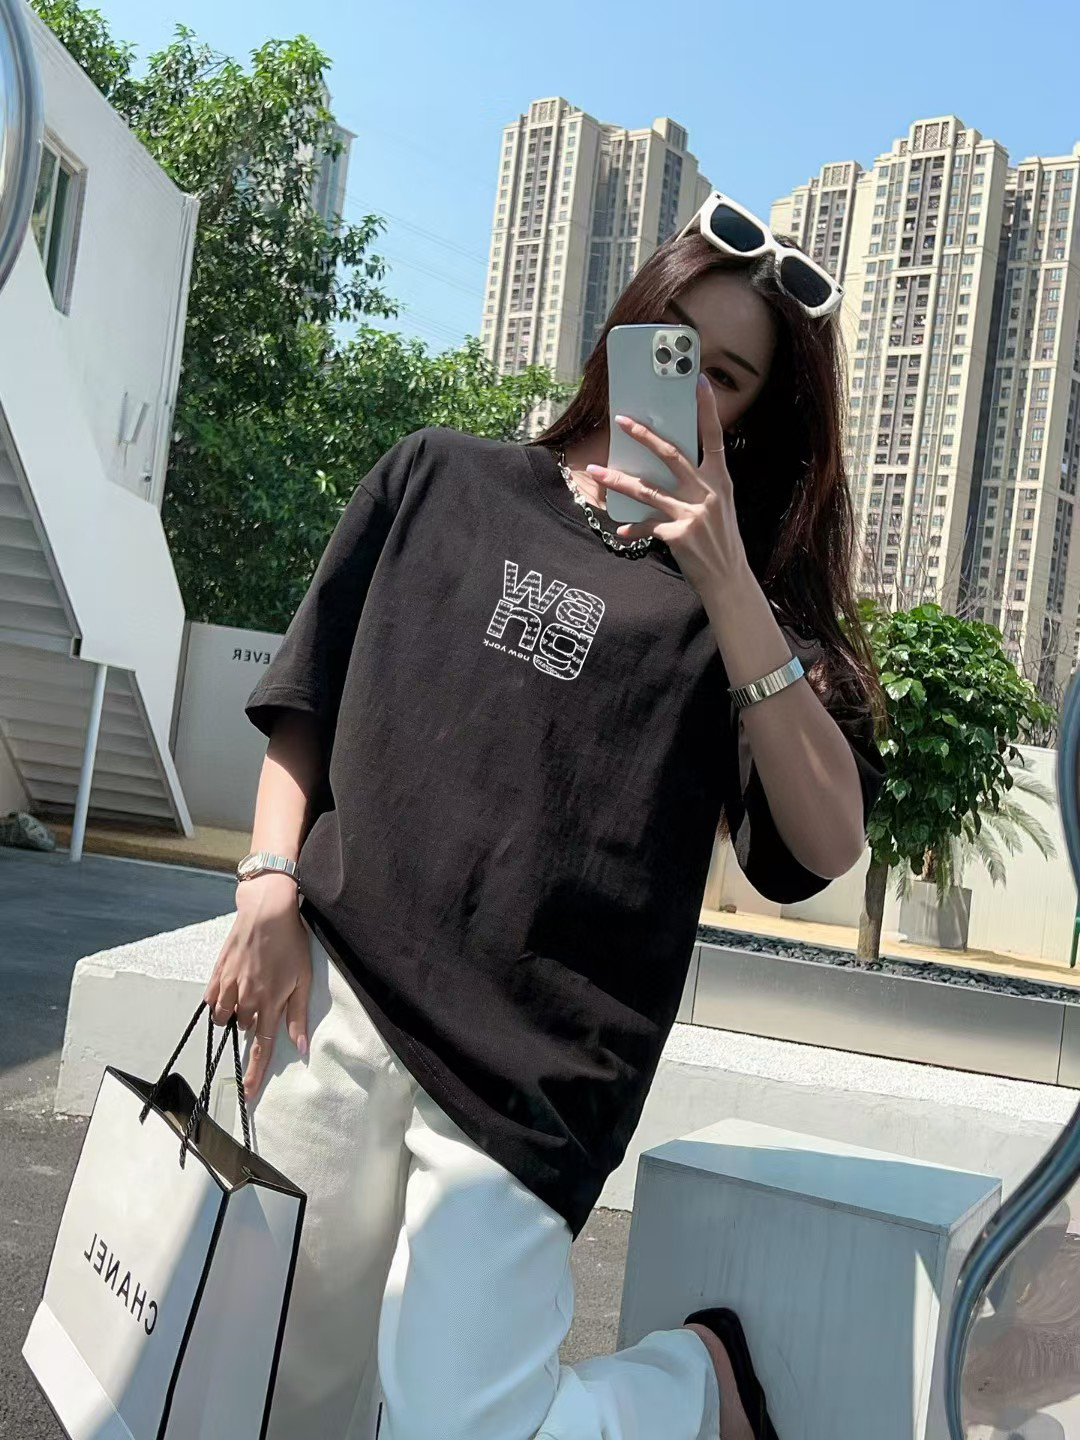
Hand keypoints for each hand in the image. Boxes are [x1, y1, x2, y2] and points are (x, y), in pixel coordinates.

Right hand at [204, 874, 309, 1098]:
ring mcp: (228, 985)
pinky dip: (219, 1001)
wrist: (268, 910)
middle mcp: (246, 998)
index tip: (248, 1093)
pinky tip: (230, 990)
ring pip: (224, 1017)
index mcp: (270, 1002)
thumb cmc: (291, 943)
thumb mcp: (303, 979)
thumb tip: (300, 1047)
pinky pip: (211, 1000)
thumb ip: (298, 1015)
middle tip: (266, 1000)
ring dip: (235, 1014)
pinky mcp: (217, 973)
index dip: (255, 1072)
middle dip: (254, 1023)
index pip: (262, 1047)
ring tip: (249, 994)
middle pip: (245, 1028)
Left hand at [585, 374, 750, 597]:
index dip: (708, 410)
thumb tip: (668, 468)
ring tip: (596, 471)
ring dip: (617, 480)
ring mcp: (692, 513)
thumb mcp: (719, 507)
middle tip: (623, 421)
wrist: (728, 578)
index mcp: (720, 481)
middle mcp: (707, 493)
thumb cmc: (721, 541)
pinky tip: (620, 531)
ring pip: (647, 490)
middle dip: (645, 436)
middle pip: (672, 455)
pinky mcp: (678, 535)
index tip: (700, 383)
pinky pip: (646, 525)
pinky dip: (632, 528)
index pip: (714, 438)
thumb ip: (699, 486)